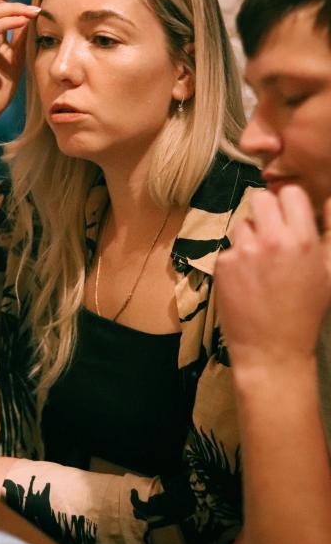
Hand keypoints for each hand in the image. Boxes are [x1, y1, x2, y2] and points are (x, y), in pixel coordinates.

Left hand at [216, 186, 330, 374]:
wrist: (272, 349)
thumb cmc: (305, 311)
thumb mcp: (329, 271)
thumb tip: (329, 200)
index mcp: (302, 239)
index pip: (289, 193)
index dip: (288, 203)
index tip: (287, 216)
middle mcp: (271, 240)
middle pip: (259, 199)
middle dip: (265, 212)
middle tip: (270, 233)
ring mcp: (244, 251)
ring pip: (242, 224)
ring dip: (249, 237)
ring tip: (260, 265)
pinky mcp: (223, 264)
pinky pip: (229, 248)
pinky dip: (235, 260)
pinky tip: (246, 281)